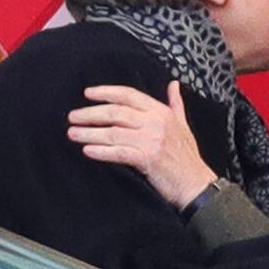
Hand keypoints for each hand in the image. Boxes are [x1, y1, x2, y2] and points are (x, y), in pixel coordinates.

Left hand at [67, 81, 216, 208]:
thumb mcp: (183, 125)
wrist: (196, 184)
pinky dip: (101, 151)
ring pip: (113, 132)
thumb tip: (173, 84)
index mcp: (162, 112)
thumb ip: (175, 104)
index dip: (106, 92)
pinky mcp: (147, 159)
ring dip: (89, 133)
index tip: (87, 93)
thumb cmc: (187, 157)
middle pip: (116, 112)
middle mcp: (156, 123)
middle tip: (72, 117)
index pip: (129, 95)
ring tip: (72, 133)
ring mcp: (151, 141)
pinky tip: (87, 151)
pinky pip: (118, 152)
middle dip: (91, 113)